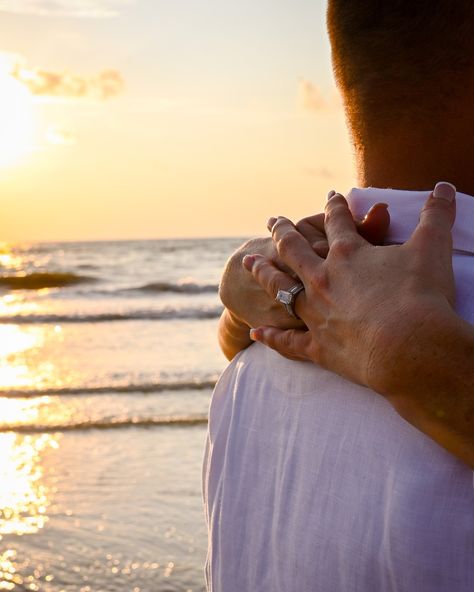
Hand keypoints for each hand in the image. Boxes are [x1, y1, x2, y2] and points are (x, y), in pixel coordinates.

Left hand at [245, 186, 455, 390]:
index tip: (330, 195)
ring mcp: (315, 314)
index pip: (338, 222)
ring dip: (264, 273)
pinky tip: (254, 333)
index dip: (335, 206)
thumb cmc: (420, 296)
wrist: (409, 348)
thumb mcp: (433, 247)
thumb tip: (446, 186)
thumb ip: (437, 216)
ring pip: (280, 288)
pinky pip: (287, 342)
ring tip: (248, 261)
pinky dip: (271, 338)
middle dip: (283, 232)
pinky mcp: (317, 347)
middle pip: (295, 250)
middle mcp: (323, 280)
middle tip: (272, 220)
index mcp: (348, 254)